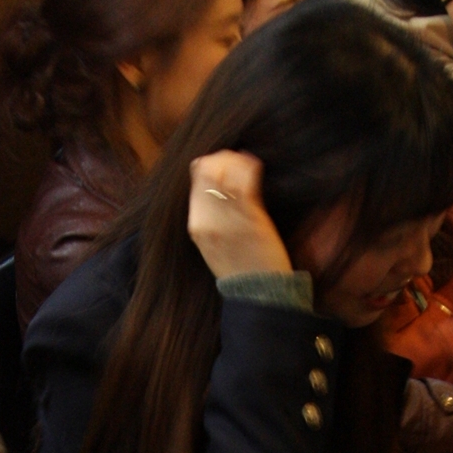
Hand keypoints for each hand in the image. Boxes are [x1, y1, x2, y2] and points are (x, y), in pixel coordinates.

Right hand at [187, 151, 290, 279]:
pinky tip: (256, 168)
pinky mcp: (248, 218)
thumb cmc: (241, 268)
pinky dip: (250, 168)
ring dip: (237, 161)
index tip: (226, 163)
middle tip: (240, 160)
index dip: (210, 163)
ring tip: (249, 164)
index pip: (195, 177)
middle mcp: (206, 220)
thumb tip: (217, 189)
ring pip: (223, 171)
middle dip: (223, 158)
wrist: (258, 294)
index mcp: (195, 226)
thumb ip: (212, 218)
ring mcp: (226, 219)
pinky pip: (244, 181)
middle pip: (206, 169)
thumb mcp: (215, 244)